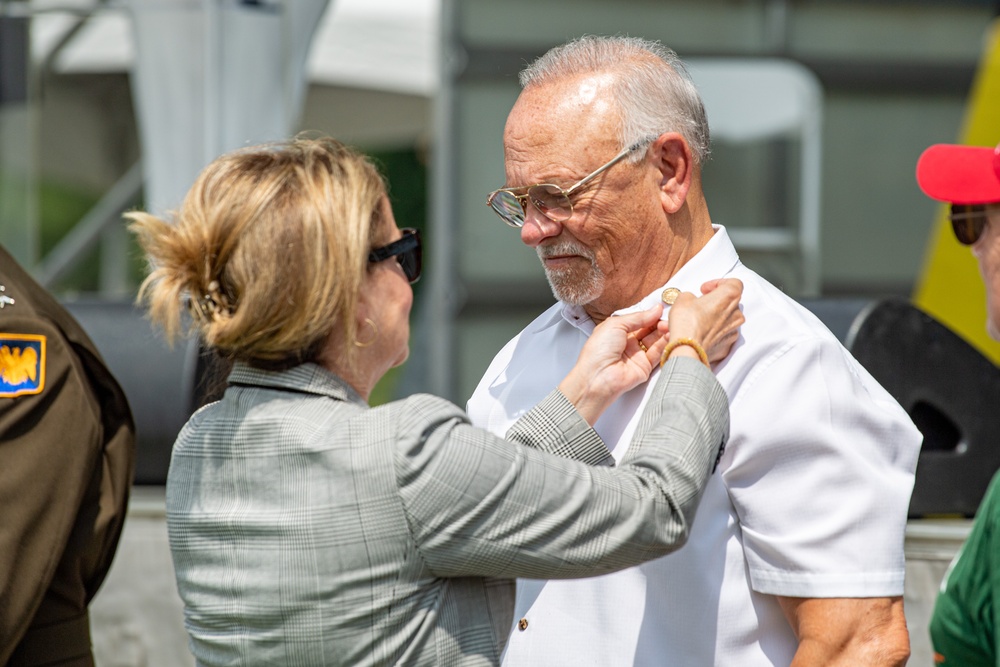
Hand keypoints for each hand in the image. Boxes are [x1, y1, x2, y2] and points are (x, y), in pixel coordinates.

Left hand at [558, 305, 669, 424]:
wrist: (597, 377)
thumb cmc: (599, 349)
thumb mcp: (616, 325)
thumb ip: (637, 317)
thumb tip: (655, 309)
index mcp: (617, 331)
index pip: (638, 320)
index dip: (649, 315)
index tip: (661, 308)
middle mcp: (627, 343)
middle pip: (648, 330)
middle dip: (658, 322)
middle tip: (667, 316)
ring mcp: (636, 355)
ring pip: (654, 341)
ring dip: (663, 332)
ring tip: (668, 325)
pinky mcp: (645, 367)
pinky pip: (657, 354)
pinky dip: (664, 344)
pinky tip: (670, 335)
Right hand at [666, 278, 743, 364]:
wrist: (687, 348)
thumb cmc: (688, 321)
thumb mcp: (683, 298)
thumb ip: (691, 296)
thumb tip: (691, 301)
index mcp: (729, 296)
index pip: (733, 283)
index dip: (718, 283)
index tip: (705, 289)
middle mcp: (736, 313)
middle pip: (730, 303)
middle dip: (714, 303)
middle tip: (699, 305)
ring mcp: (733, 331)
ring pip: (725, 321)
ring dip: (712, 319)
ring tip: (694, 321)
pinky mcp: (727, 346)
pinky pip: (720, 336)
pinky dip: (711, 334)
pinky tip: (697, 334)